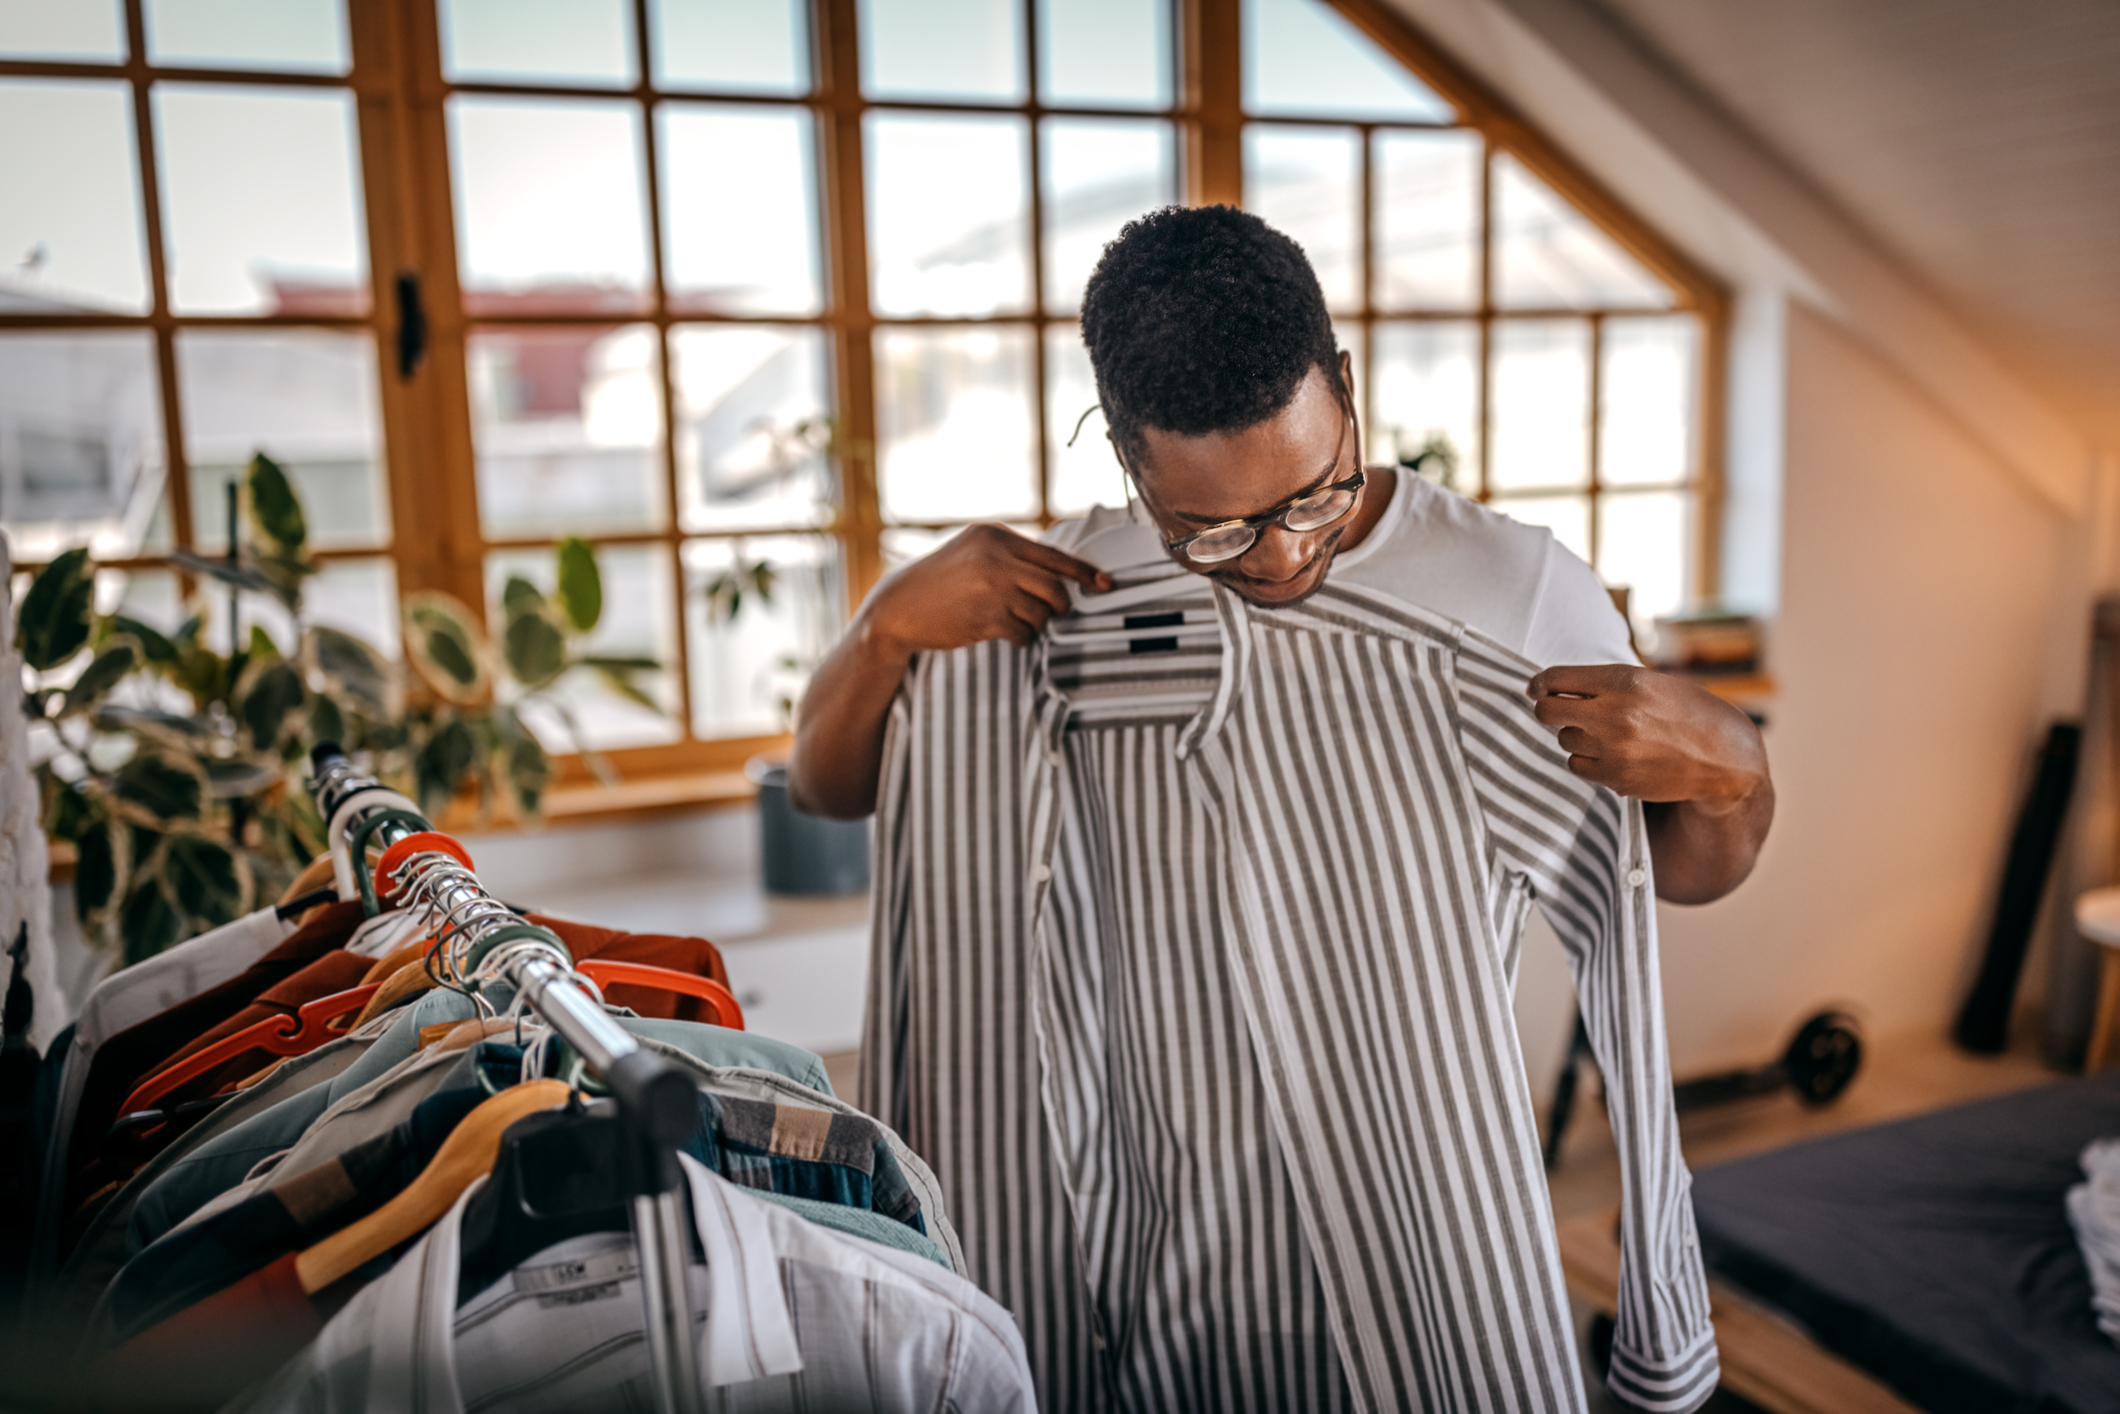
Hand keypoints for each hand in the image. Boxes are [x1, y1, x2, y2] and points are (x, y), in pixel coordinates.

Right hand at [861, 523, 1110, 654]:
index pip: (1053, 555)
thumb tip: (1059, 573)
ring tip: (1015, 621)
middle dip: (1059, 605)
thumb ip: (1011, 555)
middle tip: (1050, 612)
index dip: (1084, 573)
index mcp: (995, 535)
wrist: (900, 606)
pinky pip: (1024, 633)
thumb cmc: (941, 581)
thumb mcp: (974, 551)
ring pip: (1042, 612)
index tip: (1105, 585)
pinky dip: (1020, 637)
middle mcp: (996, 557)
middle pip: (1055, 587)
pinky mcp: (986, 617)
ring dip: (1036, 623)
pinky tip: (1003, 633)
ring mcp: (992, 587)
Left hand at [1527, 663, 1766, 808]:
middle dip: (1547, 710)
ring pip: (1564, 739)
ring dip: (1576, 736)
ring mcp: (1614, 748)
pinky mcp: (1615, 777)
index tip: (1537, 688)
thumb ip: (1603, 683)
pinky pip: (1576, 765)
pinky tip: (1610, 754)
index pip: (1556, 678)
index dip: (1540, 684)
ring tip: (1607, 734)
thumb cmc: (1684, 712)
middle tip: (1558, 711)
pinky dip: (1586, 760)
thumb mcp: (1649, 682)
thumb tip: (1548, 687)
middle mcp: (1615, 713)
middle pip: (1547, 712)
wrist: (1722, 756)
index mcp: (1623, 681)